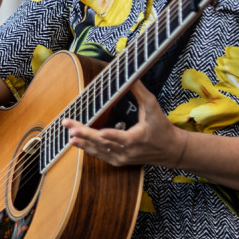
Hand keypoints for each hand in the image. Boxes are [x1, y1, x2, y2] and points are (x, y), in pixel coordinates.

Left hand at [63, 80, 184, 167]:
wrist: (169, 150)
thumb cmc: (161, 127)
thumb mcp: (153, 108)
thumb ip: (140, 92)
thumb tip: (130, 76)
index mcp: (137, 139)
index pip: (122, 138)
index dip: (111, 136)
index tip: (101, 132)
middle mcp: (128, 152)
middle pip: (103, 144)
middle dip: (85, 134)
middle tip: (70, 126)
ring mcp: (122, 159)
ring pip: (99, 151)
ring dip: (83, 142)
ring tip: (69, 133)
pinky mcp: (119, 162)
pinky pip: (100, 155)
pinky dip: (88, 148)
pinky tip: (76, 141)